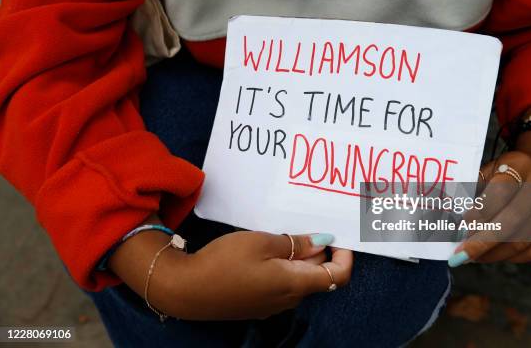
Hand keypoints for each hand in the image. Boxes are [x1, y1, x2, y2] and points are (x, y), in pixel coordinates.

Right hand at [110, 227, 352, 320]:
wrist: (185, 289)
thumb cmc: (224, 262)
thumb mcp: (262, 243)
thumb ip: (296, 243)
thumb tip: (323, 242)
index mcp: (295, 284)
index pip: (338, 276)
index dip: (345, 256)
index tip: (338, 236)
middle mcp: (288, 299)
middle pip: (318, 276)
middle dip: (321, 252)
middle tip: (309, 225)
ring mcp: (271, 304)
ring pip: (299, 278)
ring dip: (301, 258)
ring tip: (286, 233)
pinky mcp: (256, 303)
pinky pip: (282, 284)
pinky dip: (285, 266)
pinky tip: (268, 250)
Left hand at [449, 105, 530, 265]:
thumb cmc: (508, 169)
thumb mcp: (488, 168)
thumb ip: (471, 190)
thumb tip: (446, 217)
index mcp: (521, 165)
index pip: (500, 193)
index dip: (479, 214)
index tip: (460, 229)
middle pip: (513, 221)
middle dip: (482, 243)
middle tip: (460, 257)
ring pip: (524, 241)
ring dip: (494, 254)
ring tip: (473, 257)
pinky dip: (513, 257)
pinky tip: (495, 255)